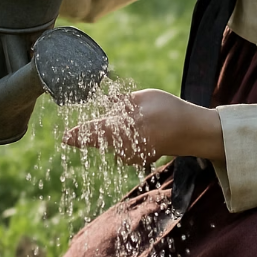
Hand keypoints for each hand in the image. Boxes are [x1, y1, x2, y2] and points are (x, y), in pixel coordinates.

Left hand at [63, 89, 224, 166]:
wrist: (192, 131)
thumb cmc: (168, 110)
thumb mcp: (143, 98)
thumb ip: (121, 103)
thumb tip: (104, 101)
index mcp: (120, 128)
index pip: (93, 132)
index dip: (76, 135)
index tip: (64, 138)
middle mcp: (122, 146)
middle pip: (102, 139)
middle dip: (102, 130)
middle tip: (125, 116)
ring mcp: (131, 155)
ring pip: (114, 144)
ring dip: (118, 133)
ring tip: (140, 121)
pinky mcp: (140, 158)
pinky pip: (126, 148)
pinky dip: (129, 139)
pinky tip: (146, 131)